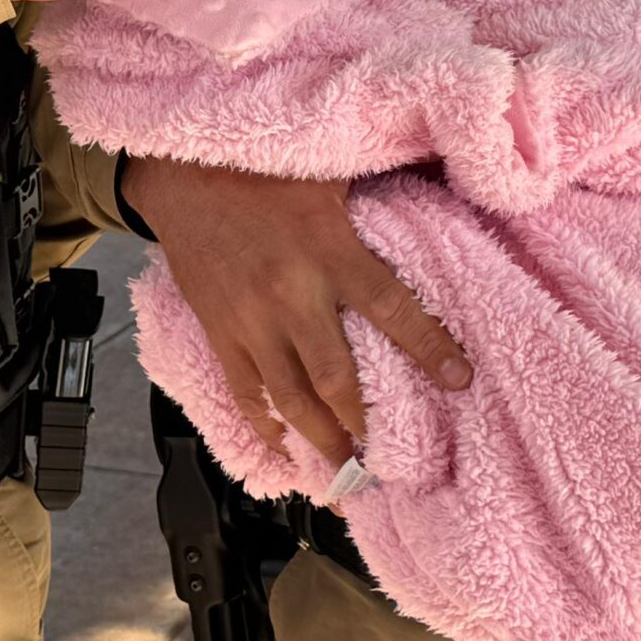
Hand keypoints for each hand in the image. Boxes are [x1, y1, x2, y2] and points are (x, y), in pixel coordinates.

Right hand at [126, 157, 470, 467]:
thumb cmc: (264, 166)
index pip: (390, 306)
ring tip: (343, 475)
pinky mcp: (219, 331)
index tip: (459, 381)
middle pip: (336, 377)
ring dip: (320, 440)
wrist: (182, 173)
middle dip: (363, 425)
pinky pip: (244, 392)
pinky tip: (286, 448)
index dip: (429, 346)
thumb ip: (380, 183)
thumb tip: (436, 169)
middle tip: (389, 462)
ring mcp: (250, 320)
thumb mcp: (331, 166)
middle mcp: (291, 294)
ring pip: (289, 398)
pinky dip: (266, 427)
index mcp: (328, 249)